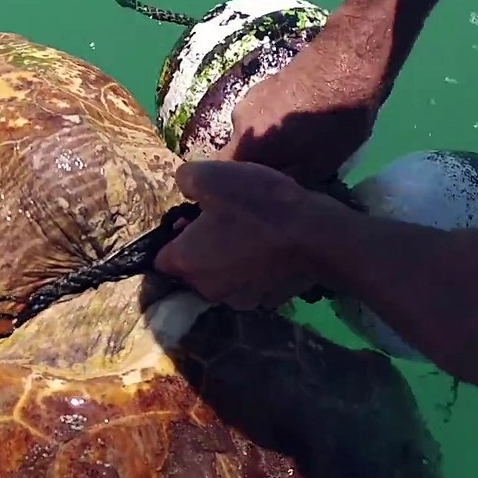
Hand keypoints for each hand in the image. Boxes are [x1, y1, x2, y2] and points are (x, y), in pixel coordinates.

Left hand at [154, 160, 350, 309]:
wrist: (316, 234)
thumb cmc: (258, 204)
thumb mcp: (213, 175)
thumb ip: (186, 179)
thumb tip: (184, 186)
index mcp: (184, 262)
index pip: (161, 257)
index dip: (174, 236)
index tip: (192, 218)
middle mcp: (205, 289)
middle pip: (191, 269)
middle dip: (201, 248)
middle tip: (224, 221)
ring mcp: (237, 300)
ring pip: (221, 278)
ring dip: (227, 260)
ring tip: (250, 233)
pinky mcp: (265, 302)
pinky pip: (249, 284)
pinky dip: (253, 270)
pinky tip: (269, 249)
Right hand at [212, 40, 386, 183]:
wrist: (350, 57)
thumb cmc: (334, 120)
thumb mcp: (318, 168)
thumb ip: (287, 185)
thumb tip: (269, 199)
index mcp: (244, 146)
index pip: (223, 178)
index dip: (235, 190)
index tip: (255, 197)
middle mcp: (236, 122)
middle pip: (239, 154)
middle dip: (257, 165)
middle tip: (286, 172)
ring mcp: (249, 98)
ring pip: (253, 133)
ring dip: (270, 142)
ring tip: (300, 145)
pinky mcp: (266, 83)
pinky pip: (265, 114)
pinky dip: (279, 123)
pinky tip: (304, 123)